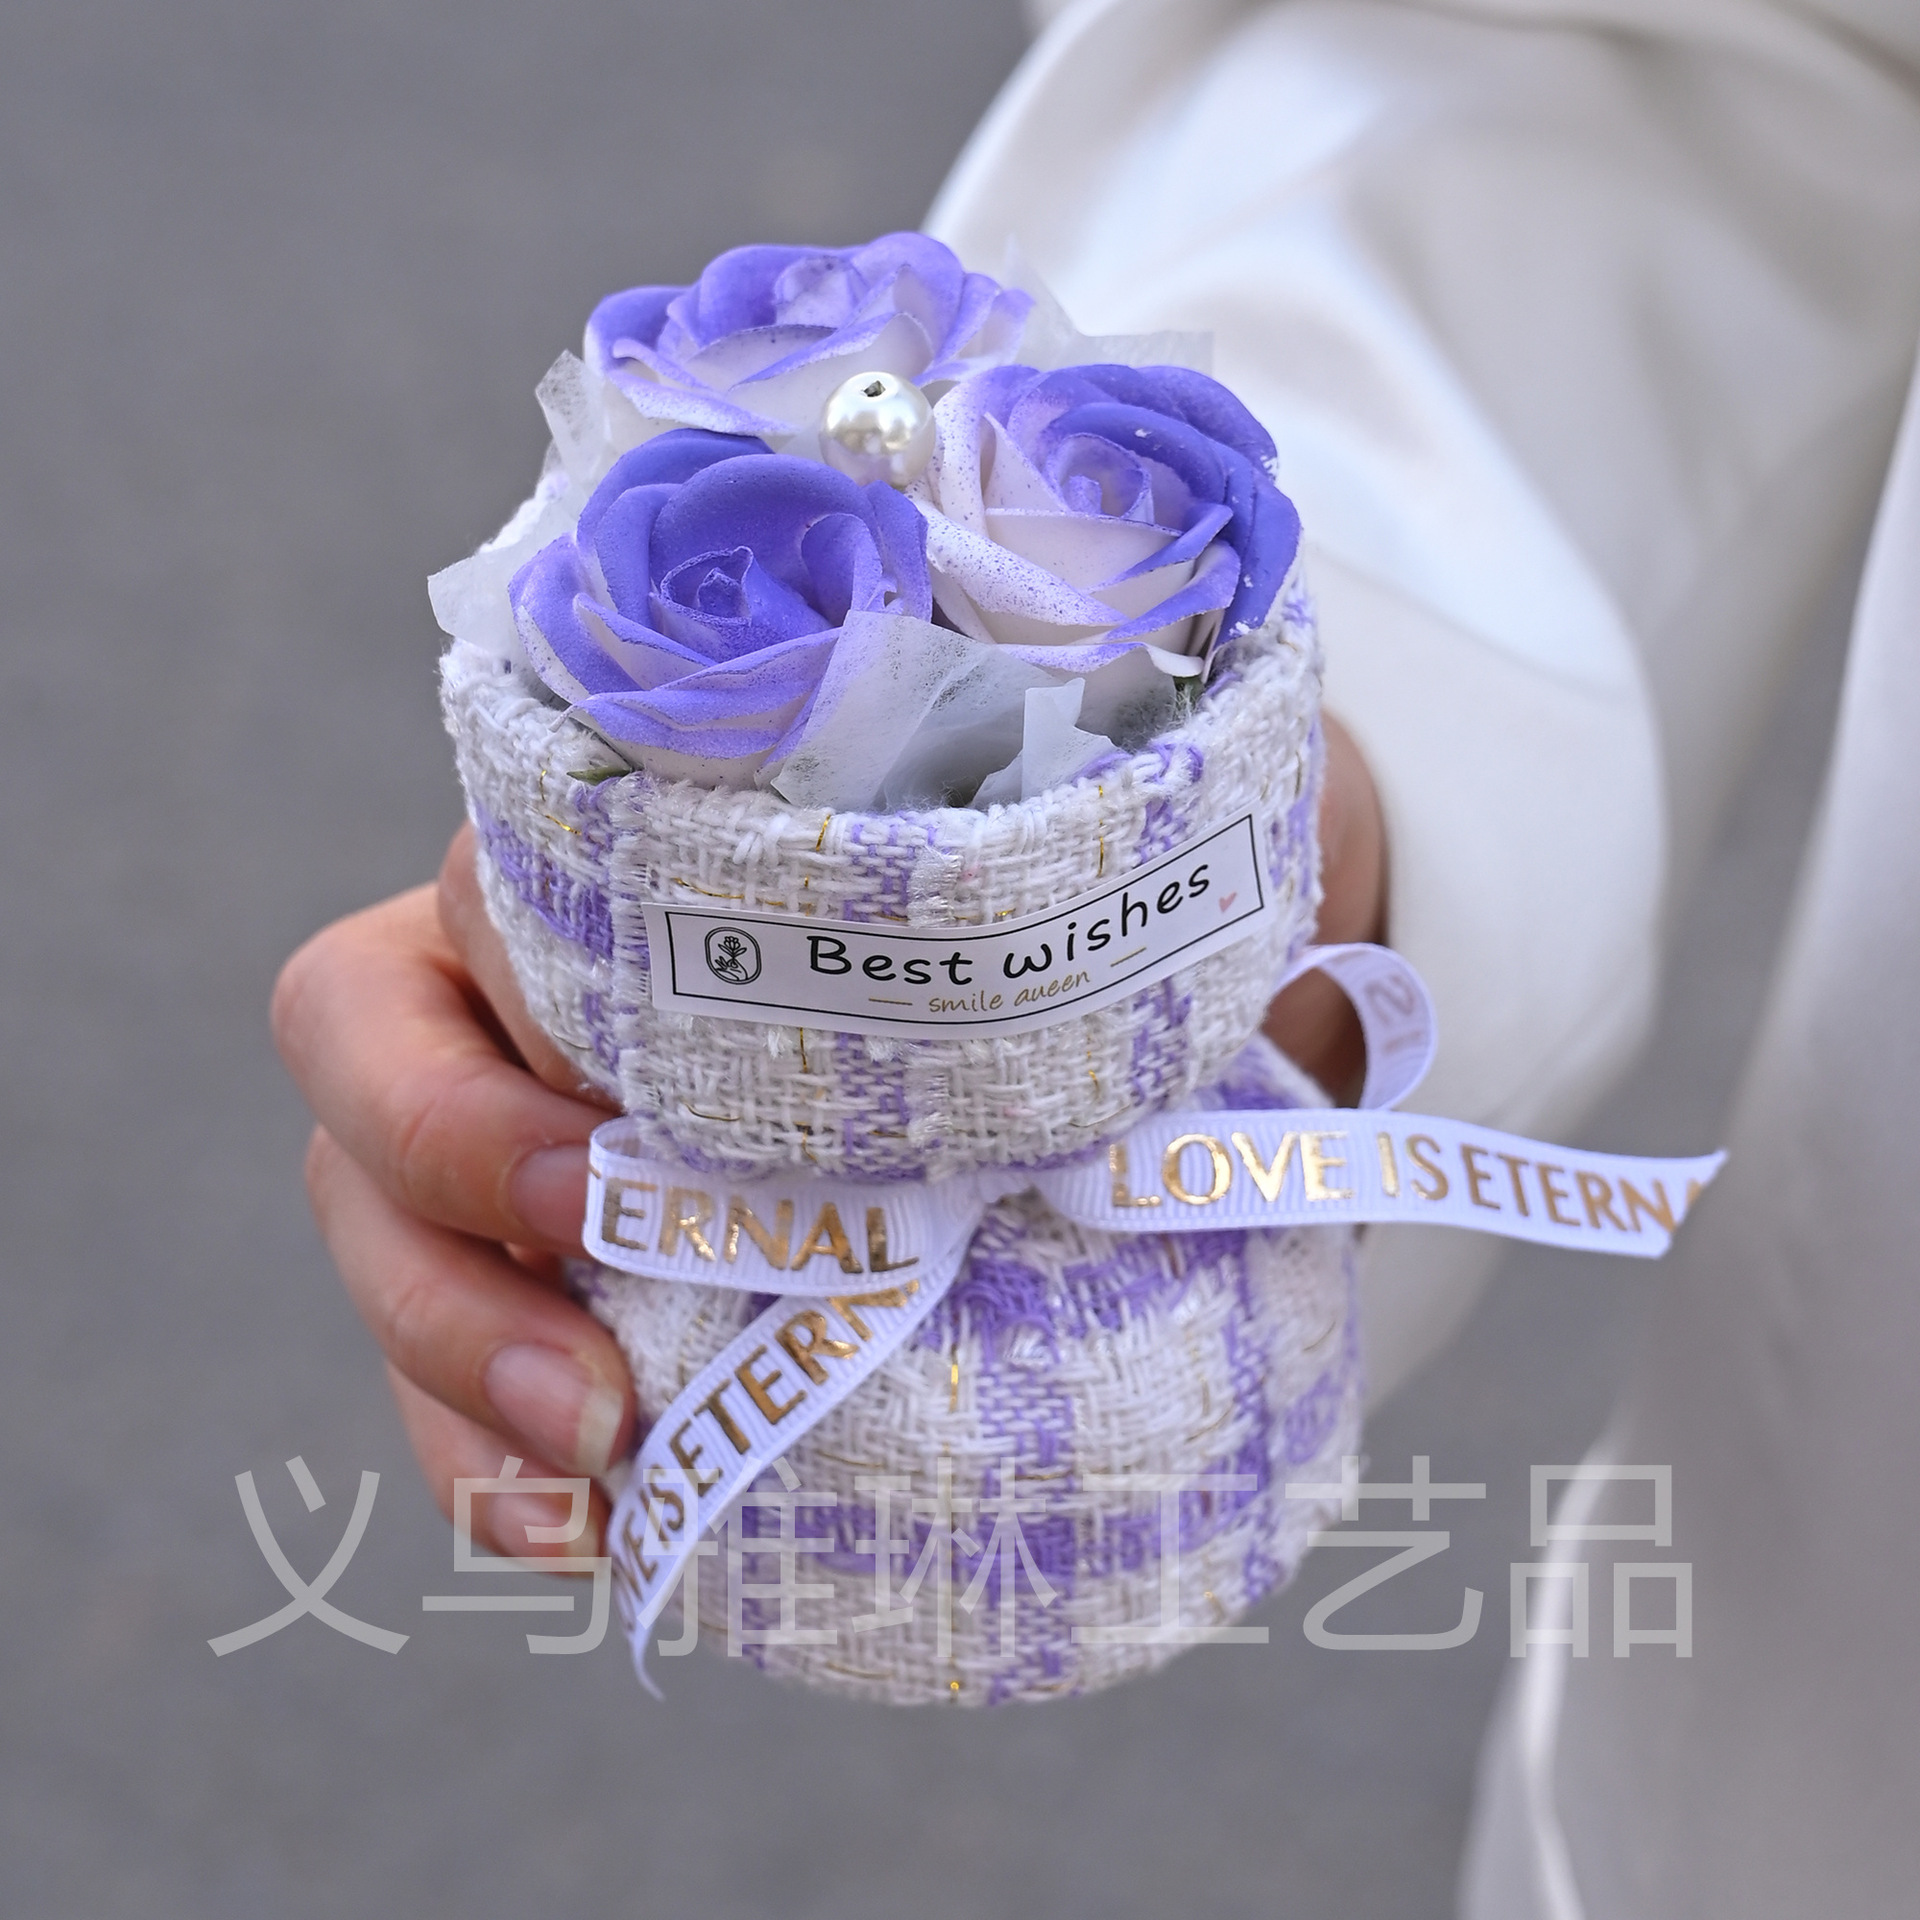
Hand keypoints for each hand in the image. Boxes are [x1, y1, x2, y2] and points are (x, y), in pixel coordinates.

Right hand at [274, 726, 1383, 1558]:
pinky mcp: (546, 1294)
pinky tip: (593, 1536)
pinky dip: (494, 1470)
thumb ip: (1134, 877)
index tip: (624, 1135)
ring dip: (454, 1360)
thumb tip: (1274, 986)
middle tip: (586, 1282)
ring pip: (378, 1231)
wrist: (1092, 1043)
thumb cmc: (1078, 915)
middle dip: (441, 1180)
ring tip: (596, 1460)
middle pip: (363, 1053)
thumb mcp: (1113, 860)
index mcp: (634, 849)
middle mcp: (535, 984)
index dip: (506, 1008)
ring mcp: (516, 1142)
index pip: (483, 885)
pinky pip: (456, 1384)